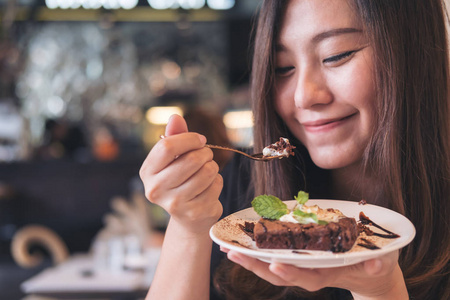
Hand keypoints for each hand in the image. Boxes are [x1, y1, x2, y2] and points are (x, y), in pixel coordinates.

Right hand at [139, 114, 222, 234]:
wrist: (188, 217)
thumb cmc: (180, 179)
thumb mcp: (174, 158)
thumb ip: (174, 136)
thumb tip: (175, 117)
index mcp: (147, 172)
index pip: (167, 147)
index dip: (189, 139)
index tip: (199, 140)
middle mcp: (156, 190)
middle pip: (191, 159)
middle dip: (205, 153)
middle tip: (206, 156)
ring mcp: (175, 204)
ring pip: (207, 171)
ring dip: (212, 167)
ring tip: (207, 171)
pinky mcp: (195, 212)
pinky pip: (216, 185)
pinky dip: (217, 182)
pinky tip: (209, 187)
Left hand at [225, 249, 407, 298]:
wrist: (371, 275)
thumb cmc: (376, 266)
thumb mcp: (382, 264)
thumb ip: (379, 265)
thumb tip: (375, 264)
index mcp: (328, 275)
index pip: (306, 278)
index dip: (291, 273)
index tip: (275, 265)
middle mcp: (311, 273)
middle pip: (280, 274)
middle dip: (257, 266)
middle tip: (234, 255)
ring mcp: (303, 267)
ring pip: (273, 267)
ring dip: (251, 260)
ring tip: (228, 250)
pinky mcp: (299, 259)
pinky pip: (276, 257)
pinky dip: (258, 252)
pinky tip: (241, 244)